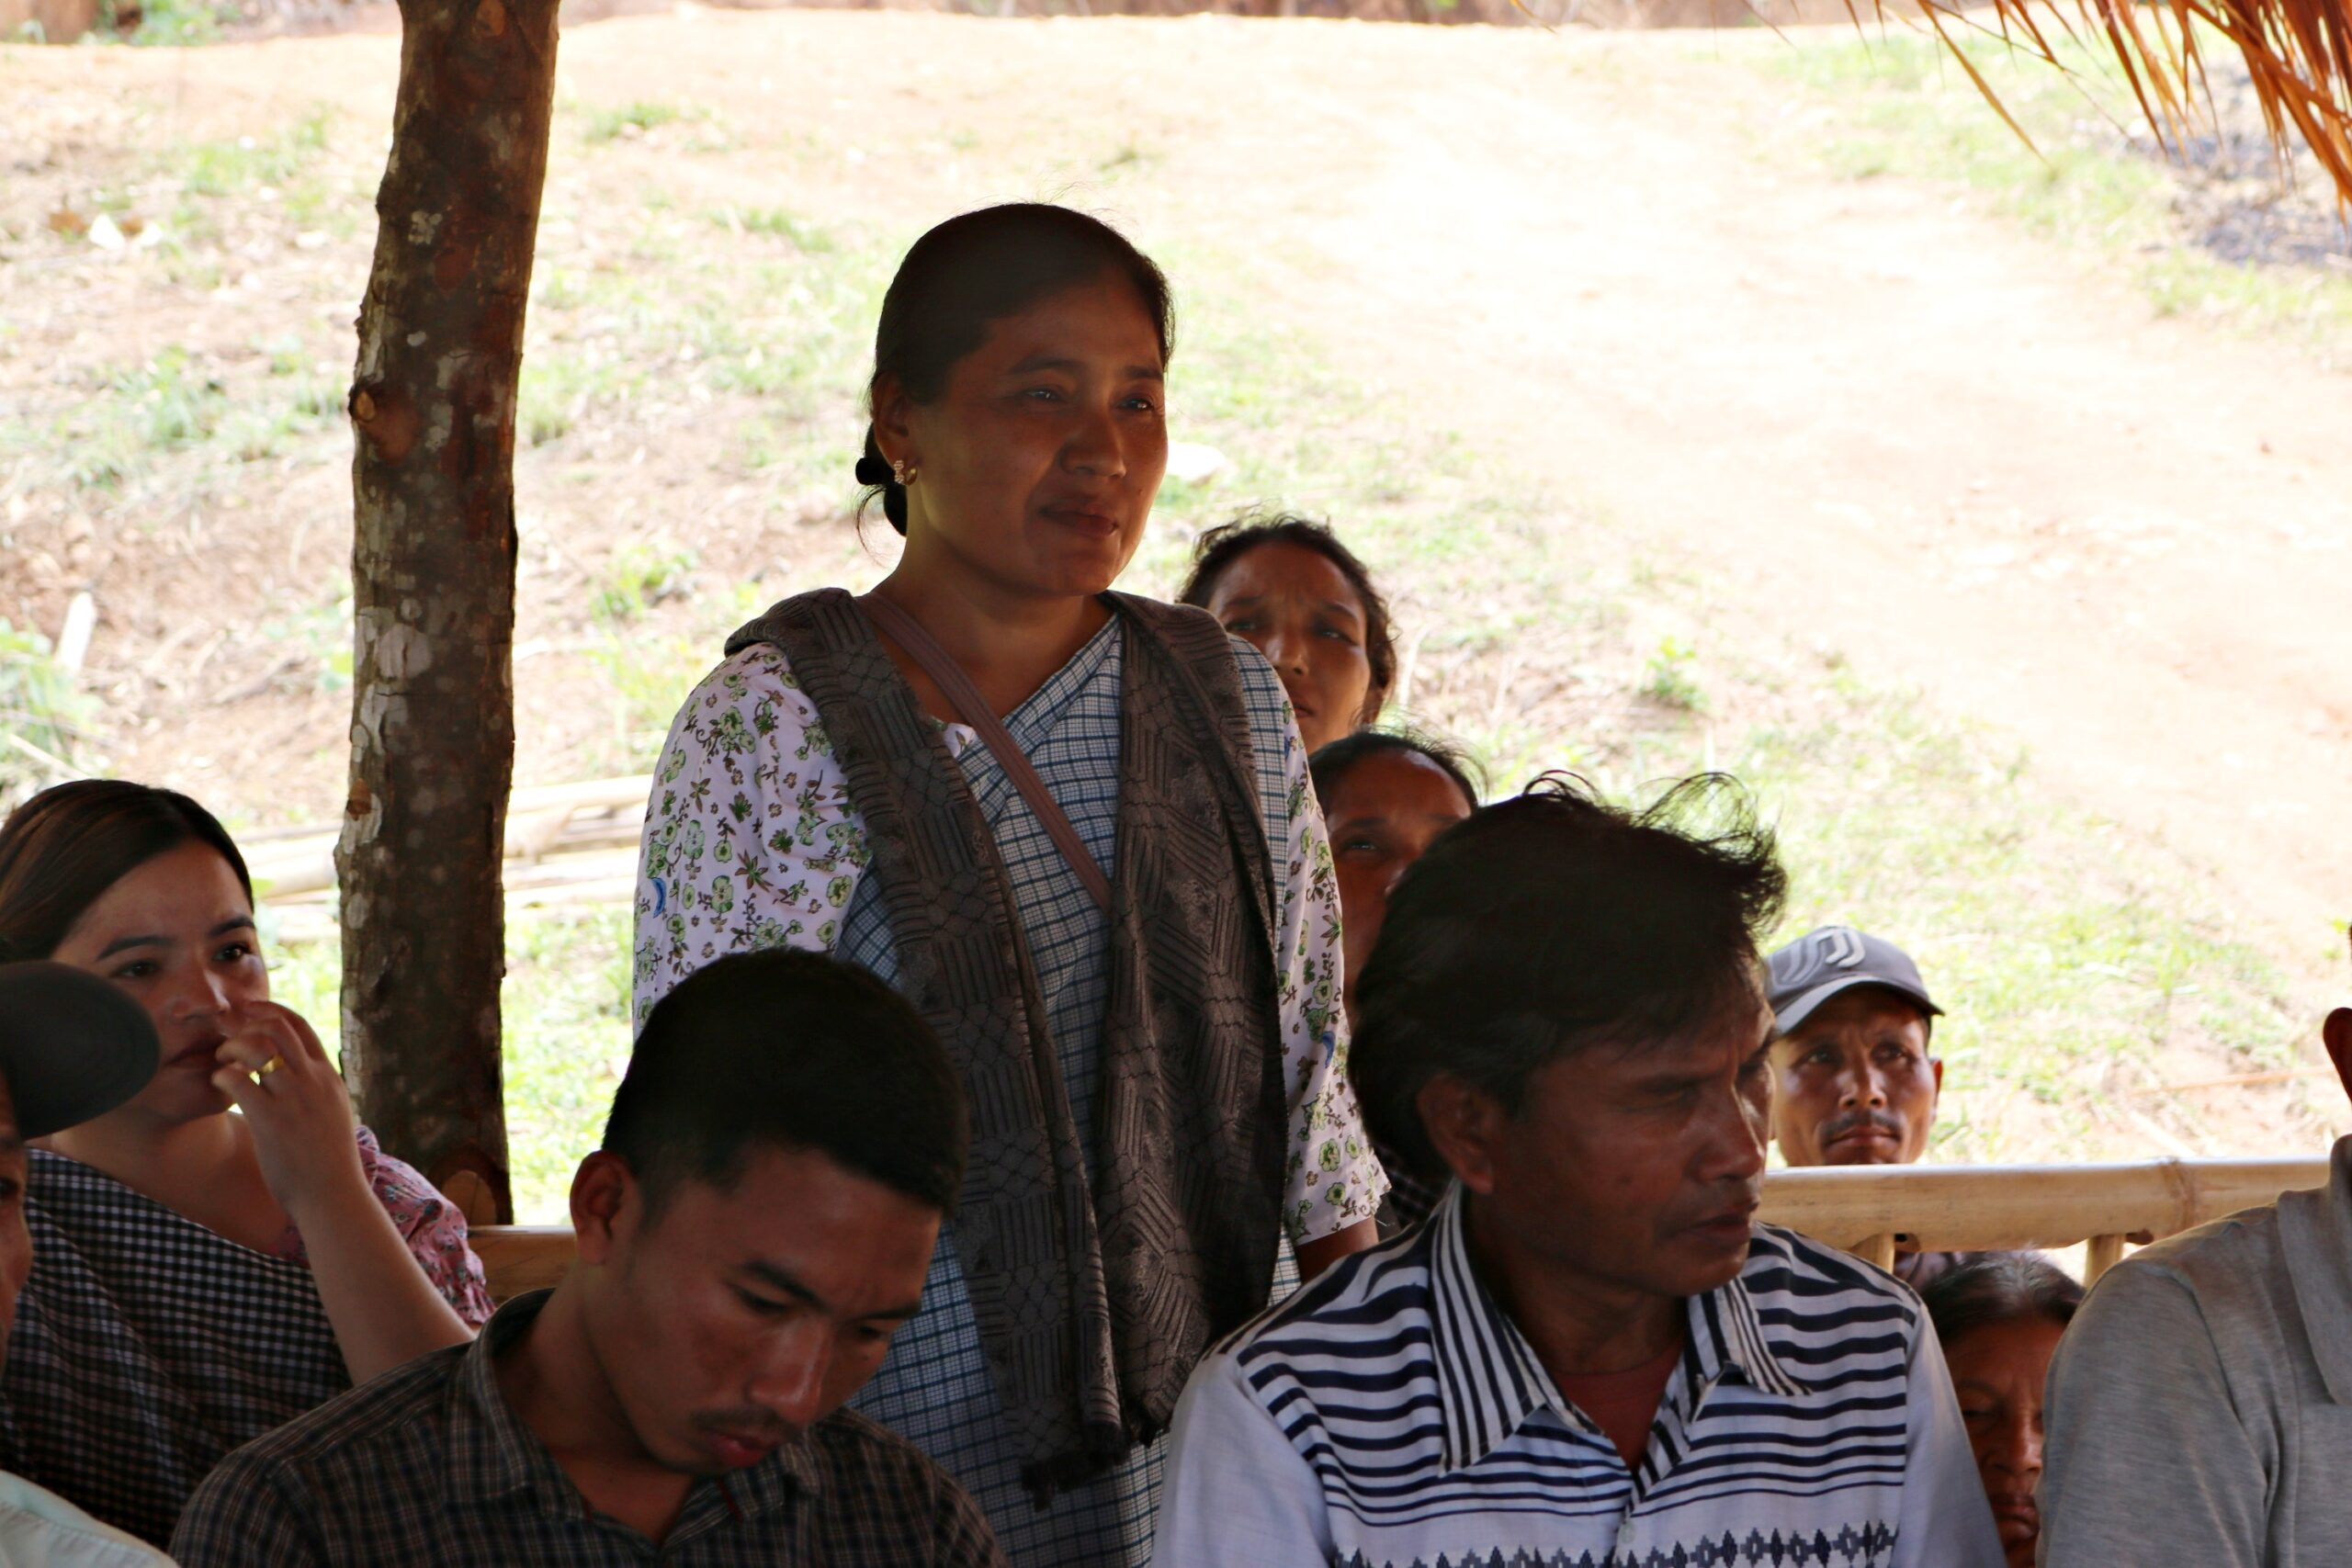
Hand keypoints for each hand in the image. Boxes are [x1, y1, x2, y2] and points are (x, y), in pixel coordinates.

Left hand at [212, 1001, 367, 1223]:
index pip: (300, 1026)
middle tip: (226, 1033)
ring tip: (222, 1060)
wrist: (333, 1195)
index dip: (270, 1012)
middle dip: (247, 1023)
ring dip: (231, 1047)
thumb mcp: (333, 1115)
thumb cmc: (328, 1163)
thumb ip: (317, 1093)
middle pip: (278, 1027)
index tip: (247, 1012)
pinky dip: (222, 1075)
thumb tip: (298, 1082)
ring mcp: (293, 1098)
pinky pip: (238, 1080)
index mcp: (328, 1077)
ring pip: (257, 1047)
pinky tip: (219, 1084)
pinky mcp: (271, 1119)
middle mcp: (313, 1081)